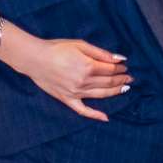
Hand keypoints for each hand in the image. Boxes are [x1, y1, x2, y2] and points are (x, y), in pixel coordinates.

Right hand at [15, 36, 130, 123]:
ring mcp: (76, 93)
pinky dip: (95, 115)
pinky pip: (83, 111)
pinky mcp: (67, 99)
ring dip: (115, 92)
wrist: (34, 58)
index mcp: (88, 66)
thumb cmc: (56, 48)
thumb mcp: (80, 45)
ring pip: (101, 95)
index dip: (120, 68)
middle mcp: (84, 82)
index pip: (111, 69)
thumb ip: (100, 53)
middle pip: (108, 82)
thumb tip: (119, 59)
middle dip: (121, 79)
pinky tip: (106, 117)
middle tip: (129, 78)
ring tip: (124, 89)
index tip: (125, 67)